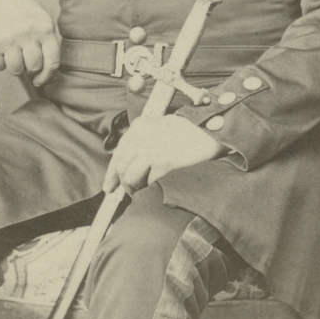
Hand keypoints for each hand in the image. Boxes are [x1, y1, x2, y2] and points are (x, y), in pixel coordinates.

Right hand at [0, 0, 59, 86]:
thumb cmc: (22, 13)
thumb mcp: (42, 21)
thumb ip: (48, 45)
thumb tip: (48, 77)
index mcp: (45, 29)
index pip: (52, 62)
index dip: (47, 76)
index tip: (40, 81)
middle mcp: (28, 34)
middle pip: (33, 67)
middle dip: (29, 67)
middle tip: (24, 57)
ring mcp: (9, 39)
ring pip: (16, 70)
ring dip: (14, 65)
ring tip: (12, 52)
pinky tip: (1, 49)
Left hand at [103, 115, 226, 194]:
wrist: (210, 131)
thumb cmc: (190, 132)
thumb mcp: (161, 128)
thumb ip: (144, 141)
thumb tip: (130, 164)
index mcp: (140, 126)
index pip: (118, 152)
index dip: (111, 172)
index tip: (109, 185)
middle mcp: (142, 135)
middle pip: (120, 165)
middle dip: (120, 183)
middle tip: (123, 193)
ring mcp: (151, 147)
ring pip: (129, 176)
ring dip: (132, 188)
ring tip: (140, 192)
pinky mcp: (163, 161)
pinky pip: (147, 181)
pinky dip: (147, 188)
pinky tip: (152, 190)